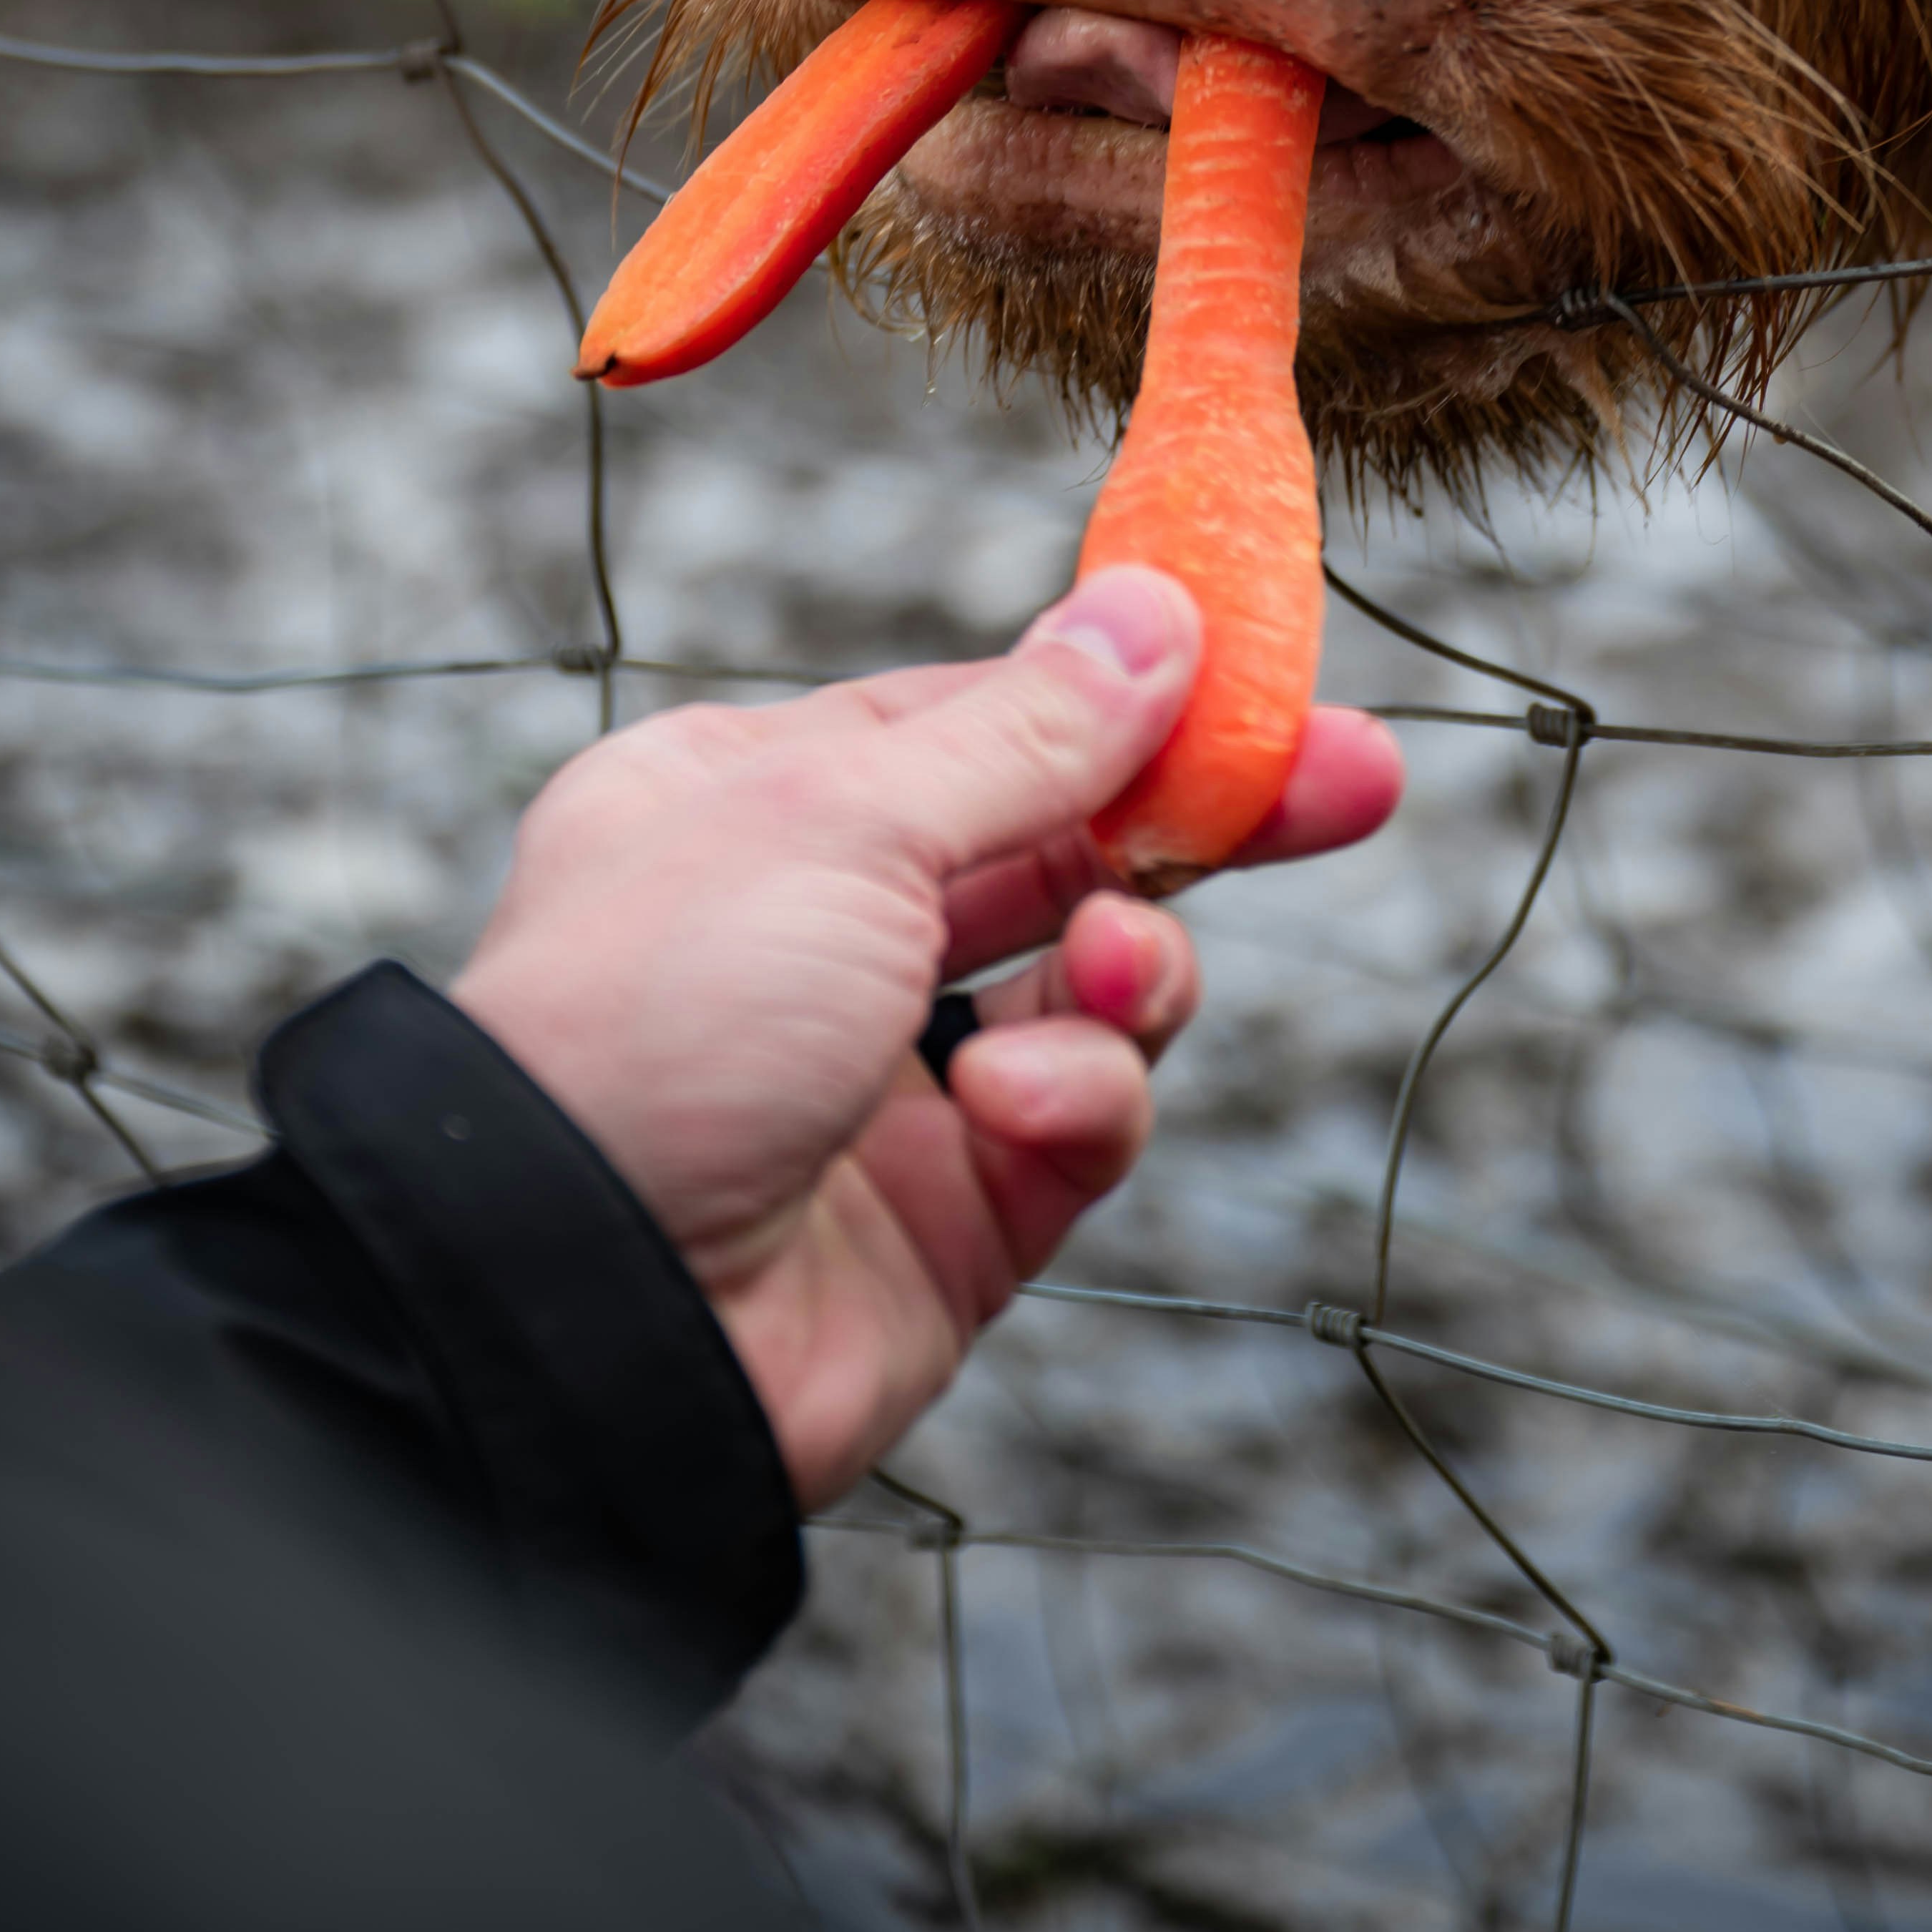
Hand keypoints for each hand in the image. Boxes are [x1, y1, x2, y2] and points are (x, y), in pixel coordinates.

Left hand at [452, 565, 1403, 1504]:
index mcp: (758, 803)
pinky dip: (1077, 1102)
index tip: (1268, 677)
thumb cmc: (656, 1021)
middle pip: (1065, 847)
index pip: (986, 720)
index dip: (1131, 699)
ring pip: (1094, 990)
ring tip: (1113, 975)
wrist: (571, 1317)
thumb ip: (1027, 732)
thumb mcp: (840, 817)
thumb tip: (1152, 614)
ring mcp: (888, 1083)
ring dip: (1130, 972)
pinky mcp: (950, 1220)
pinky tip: (1015, 1106)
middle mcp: (822, 933)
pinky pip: (1078, 1127)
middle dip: (1208, 821)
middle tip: (1359, 782)